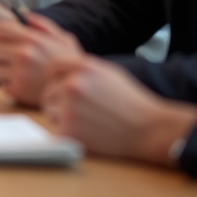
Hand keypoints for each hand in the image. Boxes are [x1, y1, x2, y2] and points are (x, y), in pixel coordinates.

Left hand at [0, 11, 83, 105]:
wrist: (86, 93)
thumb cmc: (73, 65)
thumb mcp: (64, 40)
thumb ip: (43, 25)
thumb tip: (23, 12)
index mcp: (32, 39)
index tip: (2, 41)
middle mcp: (24, 54)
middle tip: (9, 58)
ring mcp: (20, 73)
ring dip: (3, 70)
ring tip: (21, 72)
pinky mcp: (18, 91)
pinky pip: (1, 84)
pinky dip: (9, 85)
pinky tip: (25, 85)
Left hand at [41, 55, 196, 164]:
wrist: (148, 129)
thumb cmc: (129, 100)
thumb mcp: (107, 72)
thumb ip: (81, 66)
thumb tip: (57, 65)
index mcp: (83, 67)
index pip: (53, 66)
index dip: (54, 76)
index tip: (58, 84)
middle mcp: (73, 84)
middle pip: (49, 89)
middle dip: (58, 98)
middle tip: (78, 109)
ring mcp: (70, 107)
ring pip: (50, 109)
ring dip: (60, 115)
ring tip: (84, 120)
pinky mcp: (69, 129)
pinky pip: (55, 127)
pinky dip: (65, 131)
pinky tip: (85, 131)